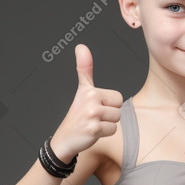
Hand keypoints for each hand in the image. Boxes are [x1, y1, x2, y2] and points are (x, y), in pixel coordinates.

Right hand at [50, 44, 122, 160]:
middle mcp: (91, 102)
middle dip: (109, 116)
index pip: (118, 98)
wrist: (65, 138)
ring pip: (116, 121)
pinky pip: (112, 130)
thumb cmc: (77, 115)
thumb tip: (81, 46)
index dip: (110, 105)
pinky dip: (104, 134)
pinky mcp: (93, 129)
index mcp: (91, 91)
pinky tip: (93, 132)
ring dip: (107, 125)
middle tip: (95, 117)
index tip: (96, 108)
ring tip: (93, 124)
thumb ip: (84, 68)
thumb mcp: (82, 90)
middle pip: (119, 109)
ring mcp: (92, 116)